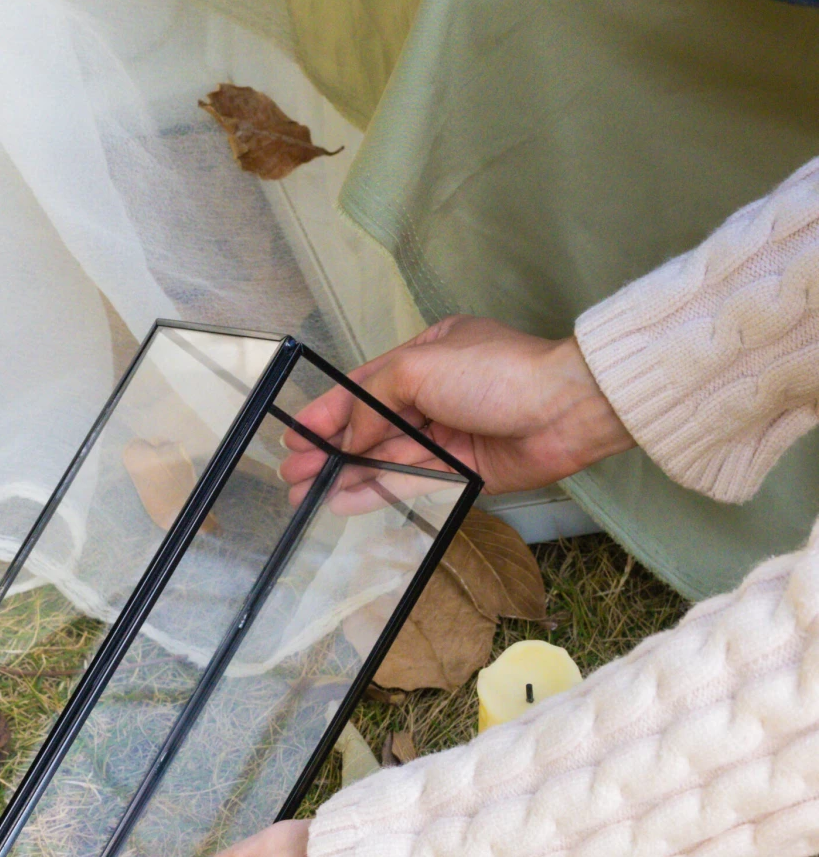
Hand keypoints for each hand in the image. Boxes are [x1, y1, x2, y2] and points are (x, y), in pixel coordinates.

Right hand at [279, 315, 633, 510]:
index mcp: (427, 355)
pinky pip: (409, 483)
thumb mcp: (420, 367)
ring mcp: (448, 435)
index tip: (294, 433)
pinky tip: (341, 501)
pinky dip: (374, 491)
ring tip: (303, 493)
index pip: (366, 387)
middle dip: (328, 449)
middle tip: (291, 472)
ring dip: (344, 475)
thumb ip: (373, 400)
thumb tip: (347, 438)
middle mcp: (435, 395)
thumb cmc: (496, 374)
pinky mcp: (463, 471)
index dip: (328, 412)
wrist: (564, 410)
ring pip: (384, 458)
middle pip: (370, 427)